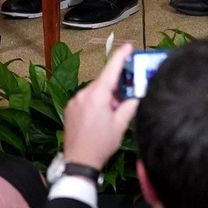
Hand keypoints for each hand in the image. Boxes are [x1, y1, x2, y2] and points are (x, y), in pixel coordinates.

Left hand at [61, 42, 139, 170]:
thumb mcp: (121, 124)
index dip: (121, 56)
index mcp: (97, 95)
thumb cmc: (100, 145)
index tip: (128, 47)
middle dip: (117, 89)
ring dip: (106, 99)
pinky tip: (101, 119)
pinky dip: (96, 104)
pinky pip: (86, 100)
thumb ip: (130, 105)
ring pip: (95, 92)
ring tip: (112, 116)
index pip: (112, 69)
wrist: (79, 161)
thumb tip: (137, 95)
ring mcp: (75, 101)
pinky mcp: (70, 108)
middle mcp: (83, 94)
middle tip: (127, 98)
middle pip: (104, 83)